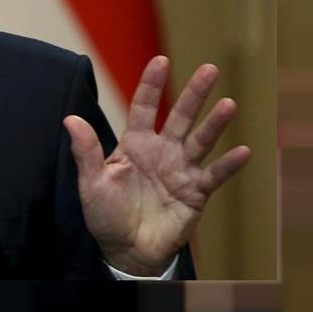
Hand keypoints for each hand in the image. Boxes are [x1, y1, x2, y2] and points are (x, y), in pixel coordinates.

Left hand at [63, 56, 250, 275]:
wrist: (126, 250)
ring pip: (201, 140)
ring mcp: (181, 170)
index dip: (152, 85)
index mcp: (135, 143)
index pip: (145, 107)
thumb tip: (70, 119)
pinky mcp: (195, 192)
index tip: (161, 61)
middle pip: (181, 116)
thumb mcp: (91, 182)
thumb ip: (86, 151)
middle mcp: (162, 151)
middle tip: (210, 69)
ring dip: (215, 124)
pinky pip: (214, 175)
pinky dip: (228, 164)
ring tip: (229, 104)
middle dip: (194, 93)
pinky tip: (242, 151)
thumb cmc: (106, 214)